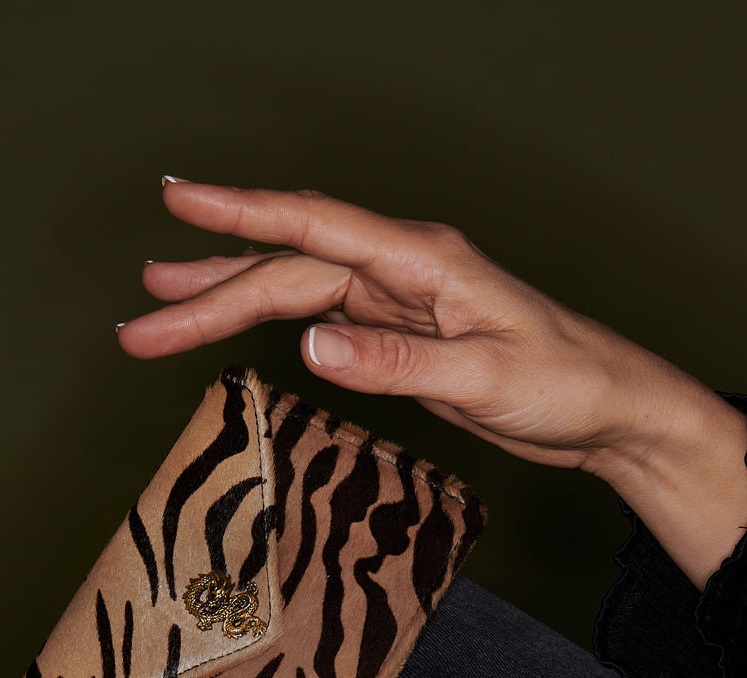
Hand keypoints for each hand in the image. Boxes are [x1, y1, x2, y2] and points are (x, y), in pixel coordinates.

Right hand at [119, 180, 707, 475]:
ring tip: (161, 315)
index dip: (241, 213)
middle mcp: (402, 270)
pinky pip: (319, 322)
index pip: (315, 225)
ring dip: (228, 306)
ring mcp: (397, 302)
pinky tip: (238, 332)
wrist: (607, 409)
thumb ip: (397, 364)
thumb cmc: (567, 381)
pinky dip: (271, 328)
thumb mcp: (484, 377)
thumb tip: (310, 345)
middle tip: (140, 319)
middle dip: (209, 292)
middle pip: (287, 269)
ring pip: (295, 294)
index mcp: (422, 260)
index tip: (178, 199)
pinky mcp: (400, 336)